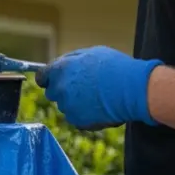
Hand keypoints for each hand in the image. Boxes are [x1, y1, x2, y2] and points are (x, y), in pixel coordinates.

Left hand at [37, 45, 162, 129]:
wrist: (132, 89)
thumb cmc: (114, 67)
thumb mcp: (90, 53)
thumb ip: (71, 60)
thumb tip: (63, 65)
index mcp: (60, 69)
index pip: (42, 77)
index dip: (48, 79)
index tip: (51, 81)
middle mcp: (60, 88)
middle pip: (52, 93)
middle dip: (62, 91)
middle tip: (80, 89)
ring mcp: (68, 106)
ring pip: (66, 106)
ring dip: (76, 104)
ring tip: (97, 98)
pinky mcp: (78, 121)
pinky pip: (77, 119)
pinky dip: (85, 116)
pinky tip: (100, 109)